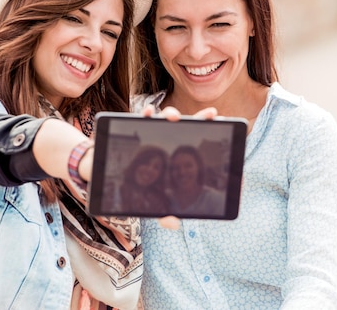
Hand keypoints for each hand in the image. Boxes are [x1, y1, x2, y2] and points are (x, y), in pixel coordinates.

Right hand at [141, 105, 218, 229]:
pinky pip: (143, 117)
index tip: (223, 124)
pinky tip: (148, 113)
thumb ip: (165, 213)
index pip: (199, 140)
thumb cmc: (139, 189)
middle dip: (201, 116)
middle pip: (189, 124)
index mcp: (180, 153)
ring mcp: (154, 131)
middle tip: (211, 115)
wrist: (113, 180)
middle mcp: (170, 138)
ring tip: (175, 117)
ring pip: (166, 117)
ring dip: (172, 113)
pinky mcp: (137, 127)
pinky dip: (146, 113)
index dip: (211, 132)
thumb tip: (175, 224)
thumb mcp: (155, 204)